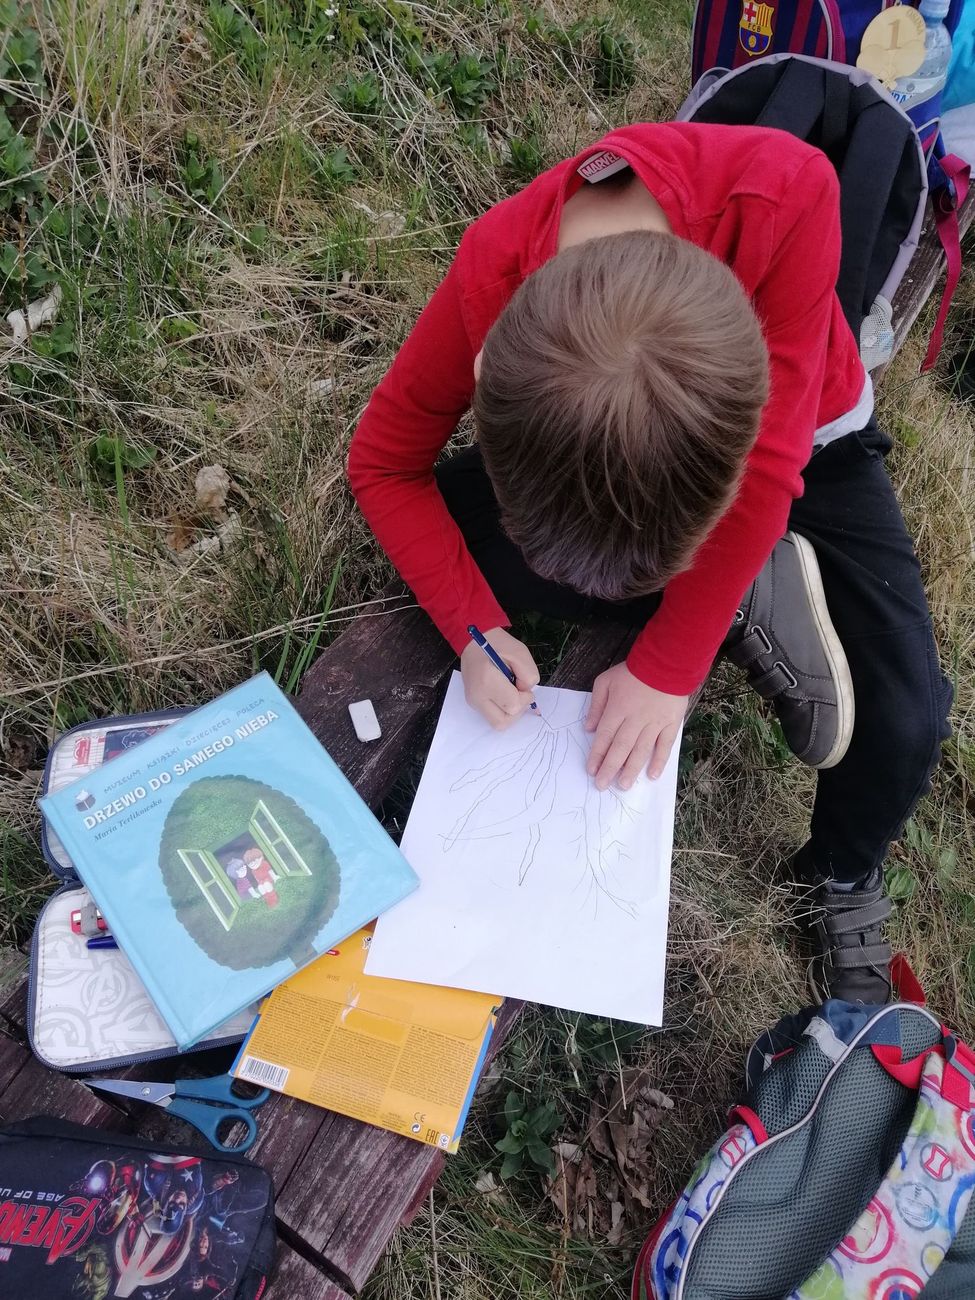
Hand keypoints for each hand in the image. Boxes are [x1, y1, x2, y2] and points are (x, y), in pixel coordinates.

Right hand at [460, 627, 538, 729]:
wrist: (473, 641)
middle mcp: (477, 695)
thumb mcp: (521, 653)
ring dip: (509, 713)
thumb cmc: (498, 644)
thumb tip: (526, 692)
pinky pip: (491, 716)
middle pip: (503, 722)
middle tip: (519, 693)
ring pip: (497, 723)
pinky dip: (502, 710)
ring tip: (511, 694)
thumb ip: (529, 675)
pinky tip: (503, 695)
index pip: (513, 706)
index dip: (525, 698)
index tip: (522, 685)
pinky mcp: (472, 703)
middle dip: (517, 710)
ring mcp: (472, 701)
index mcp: (487, 681)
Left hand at [585, 662, 686, 790]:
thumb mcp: (606, 681)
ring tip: (623, 785)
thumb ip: (596, 705)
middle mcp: (635, 719)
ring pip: (641, 750)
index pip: (604, 736)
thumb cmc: (633, 671)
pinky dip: (659, 761)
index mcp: (617, 709)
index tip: (591, 770)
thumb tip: (588, 728)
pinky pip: (665, 745)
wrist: (666, 662)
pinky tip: (653, 775)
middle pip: (620, 748)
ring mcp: (654, 723)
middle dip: (610, 768)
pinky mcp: (671, 724)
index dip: (597, 755)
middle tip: (602, 785)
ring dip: (631, 769)